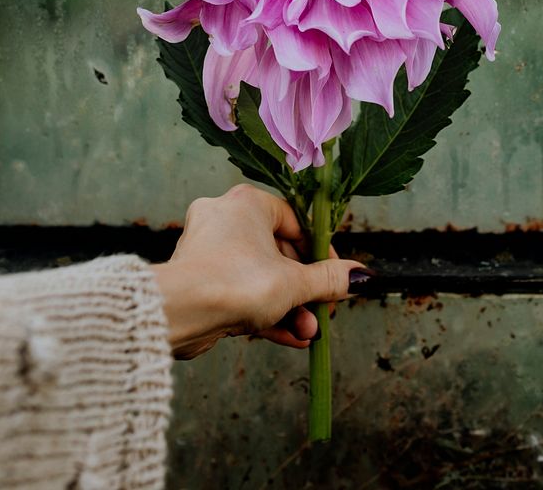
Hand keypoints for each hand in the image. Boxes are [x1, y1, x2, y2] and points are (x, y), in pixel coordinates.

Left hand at [152, 184, 366, 358]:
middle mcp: (225, 218)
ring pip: (260, 277)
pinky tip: (291, 338)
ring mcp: (209, 250)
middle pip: (279, 255)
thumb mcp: (294, 283)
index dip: (320, 254)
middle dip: (304, 292)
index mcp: (247, 203)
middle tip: (322, 314)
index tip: (335, 279)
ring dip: (288, 308)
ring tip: (308, 333)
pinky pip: (240, 292)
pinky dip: (265, 313)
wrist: (179, 313)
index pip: (296, 223)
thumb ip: (329, 279)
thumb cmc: (237, 282)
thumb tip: (363, 276)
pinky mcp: (200, 279)